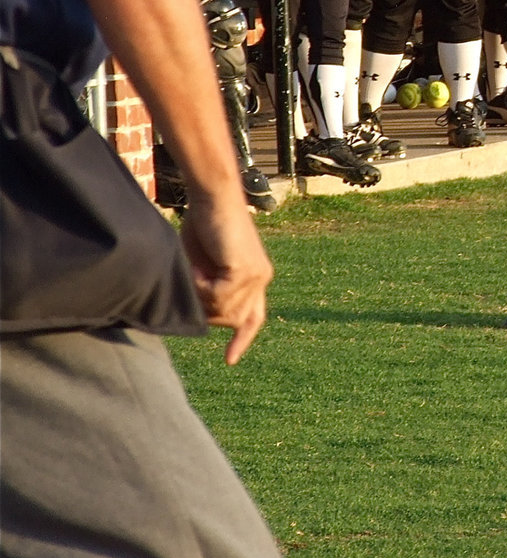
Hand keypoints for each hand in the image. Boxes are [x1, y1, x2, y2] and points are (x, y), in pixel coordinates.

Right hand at [179, 190, 272, 365]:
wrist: (212, 197)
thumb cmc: (204, 225)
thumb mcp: (205, 266)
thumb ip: (210, 290)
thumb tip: (201, 316)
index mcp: (255, 277)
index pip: (254, 316)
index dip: (242, 338)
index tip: (230, 361)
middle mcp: (261, 278)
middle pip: (231, 319)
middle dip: (207, 309)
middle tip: (193, 280)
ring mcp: (256, 275)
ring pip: (222, 311)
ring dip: (200, 296)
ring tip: (194, 270)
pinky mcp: (245, 270)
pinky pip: (217, 297)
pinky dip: (200, 287)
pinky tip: (197, 267)